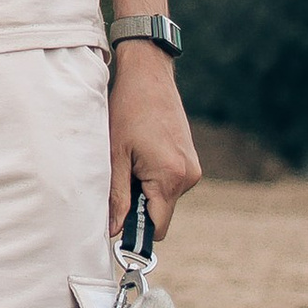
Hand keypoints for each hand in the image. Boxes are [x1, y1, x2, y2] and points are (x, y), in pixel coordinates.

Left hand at [109, 46, 200, 241]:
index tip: (118, 225)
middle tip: (121, 175)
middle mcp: (188, 176)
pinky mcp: (191, 160)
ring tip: (131, 157)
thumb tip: (114, 229)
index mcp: (170, 177)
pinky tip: (142, 151)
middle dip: (139, 205)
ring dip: (145, 188)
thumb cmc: (128, 110)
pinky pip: (169, 182)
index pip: (158, 227)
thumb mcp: (116, 155)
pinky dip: (154, 177)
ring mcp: (193, 168)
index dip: (137, 231)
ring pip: (164, 197)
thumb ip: (117, 195)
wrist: (149, 76)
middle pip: (161, 213)